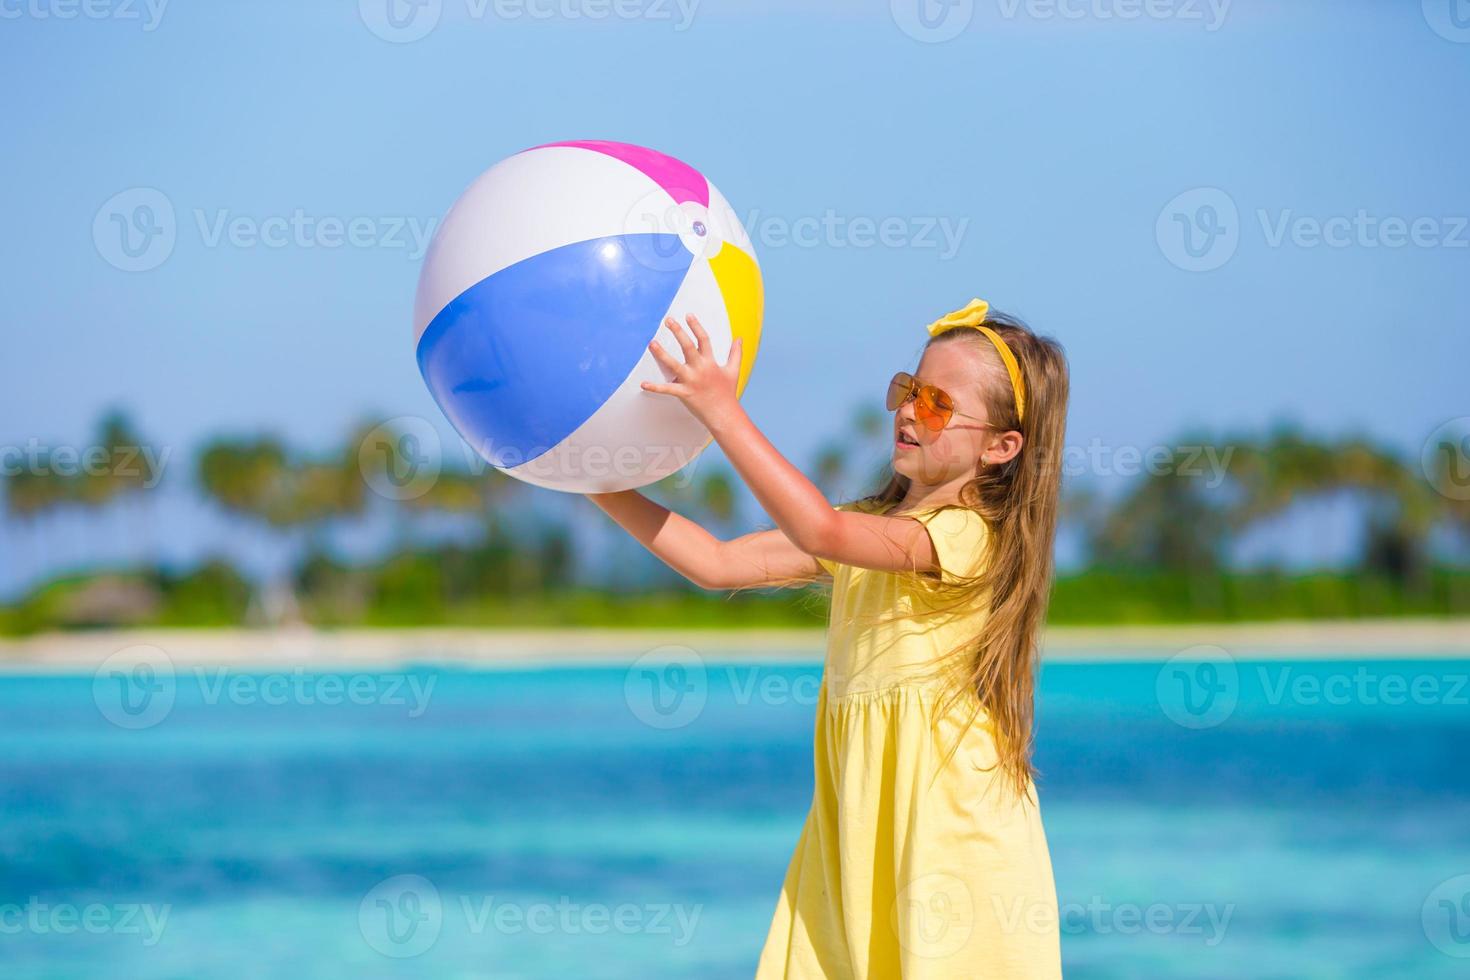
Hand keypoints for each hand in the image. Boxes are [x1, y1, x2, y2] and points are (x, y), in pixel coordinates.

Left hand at [641, 314, 744, 430]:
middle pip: (687, 346)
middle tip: (668, 320)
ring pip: (673, 364)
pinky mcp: (684, 393)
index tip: (688, 315)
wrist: (725, 414)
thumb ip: (735, 353)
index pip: (703, 339)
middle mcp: (700, 369)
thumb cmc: (727, 393)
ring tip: (652, 343)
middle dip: (678, 332)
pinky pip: (667, 389)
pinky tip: (644, 384)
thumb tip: (740, 339)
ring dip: (661, 354)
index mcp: (711, 362)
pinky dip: (655, 387)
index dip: (696, 326)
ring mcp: (691, 381)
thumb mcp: (734, 370)